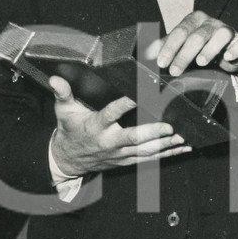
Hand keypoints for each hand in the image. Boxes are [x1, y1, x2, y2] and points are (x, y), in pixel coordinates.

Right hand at [48, 76, 189, 176]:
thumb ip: (62, 93)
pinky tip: (181, 148)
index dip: (124, 106)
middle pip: (133, 138)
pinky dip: (167, 154)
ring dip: (165, 145)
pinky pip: (149, 158)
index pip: (111, 114)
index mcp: (96, 126)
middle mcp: (109, 141)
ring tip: (182, 137)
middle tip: (169, 126)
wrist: (68, 159)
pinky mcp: (126, 160)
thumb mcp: (63, 110)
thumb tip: (55, 78)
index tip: (138, 97)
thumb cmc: (70, 130)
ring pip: (145, 151)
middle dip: (152, 133)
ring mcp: (119, 153)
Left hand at [144, 12, 237, 77]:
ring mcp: (229, 30)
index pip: (180, 31)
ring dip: (210, 48)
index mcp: (194, 21)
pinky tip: (228, 57)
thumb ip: (166, 47)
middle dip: (184, 54)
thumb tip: (146, 52)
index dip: (169, 47)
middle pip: (197, 35)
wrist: (228, 54)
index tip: (161, 62)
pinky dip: (237, 48)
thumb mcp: (182, 46)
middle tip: (174, 71)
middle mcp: (211, 23)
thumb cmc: (201, 48)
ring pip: (221, 34)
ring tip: (201, 62)